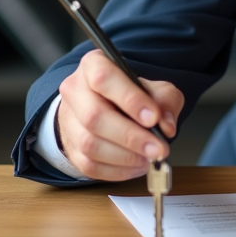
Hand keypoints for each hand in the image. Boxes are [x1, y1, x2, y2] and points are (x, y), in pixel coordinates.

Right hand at [56, 49, 183, 180]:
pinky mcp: (71, 148)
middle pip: (95, 116)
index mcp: (93, 65)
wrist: (105, 106)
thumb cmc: (130, 94)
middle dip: (131, 136)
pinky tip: (137, 165)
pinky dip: (118, 170)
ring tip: (150, 157)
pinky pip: (90, 165)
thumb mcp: (154, 88)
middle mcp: (75, 91)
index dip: (130, 99)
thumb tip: (166, 126)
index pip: (104, 78)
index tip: (153, 118)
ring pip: (90, 144)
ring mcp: (69, 121)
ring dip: (126, 156)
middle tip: (158, 148)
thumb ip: (166, 101)